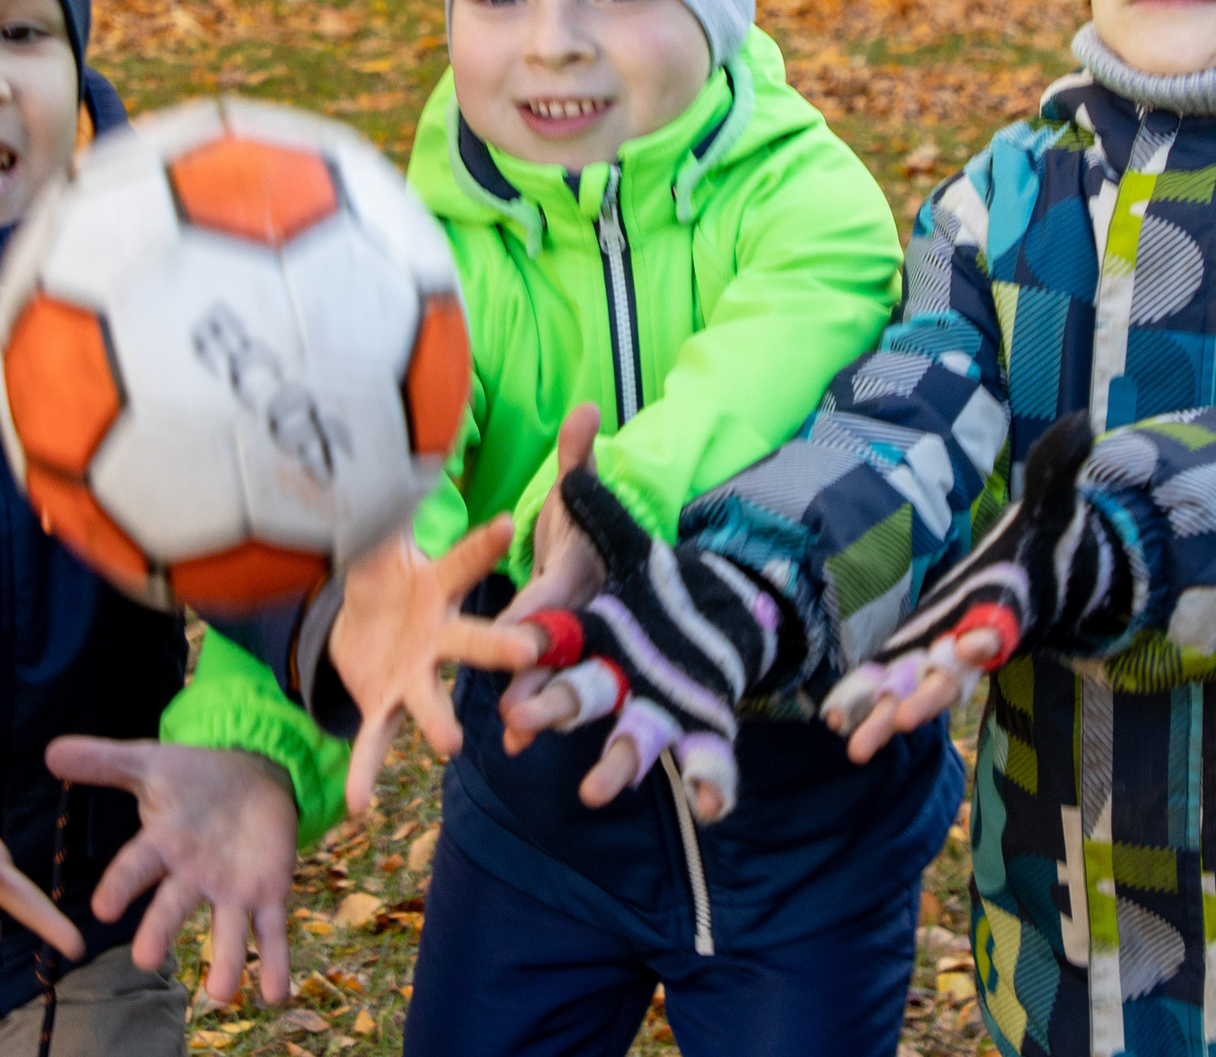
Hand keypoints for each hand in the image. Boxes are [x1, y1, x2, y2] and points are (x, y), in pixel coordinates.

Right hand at [45, 738, 297, 1004]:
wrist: (251, 775)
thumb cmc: (194, 777)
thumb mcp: (151, 763)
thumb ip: (105, 761)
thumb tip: (52, 751)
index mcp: (163, 845)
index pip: (136, 866)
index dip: (121, 886)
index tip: (104, 908)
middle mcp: (191, 877)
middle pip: (173, 906)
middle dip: (160, 931)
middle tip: (146, 961)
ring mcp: (229, 890)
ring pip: (224, 931)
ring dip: (224, 963)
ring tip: (222, 994)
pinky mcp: (267, 895)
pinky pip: (270, 932)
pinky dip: (274, 963)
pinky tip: (276, 994)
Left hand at [329, 516, 530, 817]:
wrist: (365, 625)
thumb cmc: (387, 574)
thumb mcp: (379, 539)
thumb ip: (385, 503)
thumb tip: (392, 446)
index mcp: (439, 588)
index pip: (464, 561)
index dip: (483, 543)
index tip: (508, 522)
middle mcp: (439, 637)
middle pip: (474, 641)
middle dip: (499, 646)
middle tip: (528, 649)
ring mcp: (416, 677)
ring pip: (434, 701)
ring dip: (440, 722)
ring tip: (455, 745)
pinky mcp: (387, 707)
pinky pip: (378, 743)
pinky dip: (368, 770)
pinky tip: (362, 805)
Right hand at [496, 455, 786, 824]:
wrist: (645, 596)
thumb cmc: (599, 552)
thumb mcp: (591, 509)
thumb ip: (582, 466)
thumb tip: (586, 410)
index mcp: (565, 610)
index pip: (536, 620)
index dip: (519, 635)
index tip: (502, 650)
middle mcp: (590, 658)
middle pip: (560, 683)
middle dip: (539, 705)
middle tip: (514, 730)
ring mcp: (631, 691)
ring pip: (616, 729)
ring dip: (609, 761)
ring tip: (596, 791)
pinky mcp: (676, 715)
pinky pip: (689, 754)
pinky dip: (702, 781)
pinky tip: (714, 805)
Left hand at [821, 413, 1097, 763]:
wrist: (1038, 578)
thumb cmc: (1042, 544)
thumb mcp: (1052, 504)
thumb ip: (1060, 470)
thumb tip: (1082, 424)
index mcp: (1006, 606)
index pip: (997, 627)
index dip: (985, 639)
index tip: (975, 646)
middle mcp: (975, 639)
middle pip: (953, 675)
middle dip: (927, 698)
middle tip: (901, 722)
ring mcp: (948, 653)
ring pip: (918, 692)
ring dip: (888, 717)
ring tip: (855, 747)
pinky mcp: (923, 653)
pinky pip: (894, 682)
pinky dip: (868, 702)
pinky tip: (831, 721)